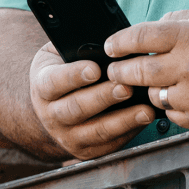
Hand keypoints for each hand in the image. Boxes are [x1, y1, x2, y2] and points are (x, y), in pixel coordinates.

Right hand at [29, 41, 155, 159]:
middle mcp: (51, 114)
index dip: (73, 76)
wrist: (52, 104)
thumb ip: (79, 46)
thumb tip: (109, 39)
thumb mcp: (62, 52)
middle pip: (77, 108)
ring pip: (95, 131)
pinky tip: (143, 121)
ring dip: (122, 120)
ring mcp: (67, 136)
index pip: (54, 81)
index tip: (94, 69)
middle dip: (104, 98)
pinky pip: (107, 145)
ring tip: (144, 109)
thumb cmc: (64, 68)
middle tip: (126, 87)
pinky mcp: (84, 150)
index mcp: (43, 85)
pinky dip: (128, 133)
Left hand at [104, 8, 188, 128]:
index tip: (110, 46)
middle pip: (137, 72)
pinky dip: (171, 103)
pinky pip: (171, 112)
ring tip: (157, 79)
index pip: (141, 37)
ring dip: (149, 87)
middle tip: (114, 70)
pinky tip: (181, 92)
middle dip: (119, 71)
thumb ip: (176, 20)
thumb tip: (147, 33)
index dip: (119, 42)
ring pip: (152, 95)